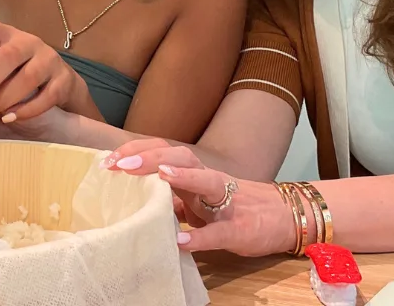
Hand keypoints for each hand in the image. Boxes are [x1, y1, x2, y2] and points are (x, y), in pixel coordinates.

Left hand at [0, 15, 94, 123]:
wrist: (58, 90)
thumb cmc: (14, 80)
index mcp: (5, 36)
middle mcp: (28, 42)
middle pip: (7, 55)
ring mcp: (49, 60)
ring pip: (27, 77)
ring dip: (2, 99)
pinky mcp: (64, 80)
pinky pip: (47, 95)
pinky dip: (26, 109)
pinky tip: (9, 118)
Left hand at [100, 138, 296, 255]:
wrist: (286, 218)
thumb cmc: (237, 209)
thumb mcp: (201, 202)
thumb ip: (173, 200)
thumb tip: (135, 201)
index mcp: (197, 176)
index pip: (164, 152)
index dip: (137, 152)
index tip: (108, 161)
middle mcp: (210, 181)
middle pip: (180, 156)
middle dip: (149, 157)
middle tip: (118, 165)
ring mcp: (227, 203)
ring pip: (206, 181)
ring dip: (181, 177)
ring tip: (156, 176)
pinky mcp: (240, 229)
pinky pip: (219, 232)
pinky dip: (200, 237)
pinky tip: (180, 241)